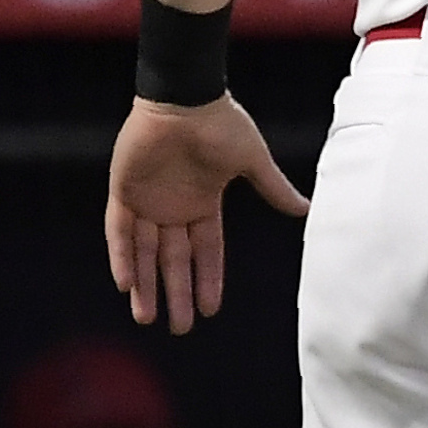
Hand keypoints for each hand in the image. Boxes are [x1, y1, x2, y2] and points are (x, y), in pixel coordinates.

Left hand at [103, 93, 305, 334]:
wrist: (184, 98)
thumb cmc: (221, 124)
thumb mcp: (252, 161)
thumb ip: (273, 188)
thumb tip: (306, 209)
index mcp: (204, 203)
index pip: (207, 252)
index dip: (208, 281)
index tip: (210, 311)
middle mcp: (175, 208)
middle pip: (174, 261)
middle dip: (175, 295)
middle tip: (179, 328)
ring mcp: (148, 201)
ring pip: (145, 254)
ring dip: (145, 286)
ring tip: (146, 319)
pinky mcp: (123, 191)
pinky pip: (120, 231)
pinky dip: (121, 257)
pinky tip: (126, 284)